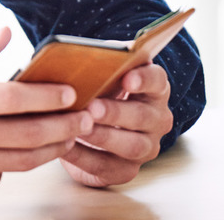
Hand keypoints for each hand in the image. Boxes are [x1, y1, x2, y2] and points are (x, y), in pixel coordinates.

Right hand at [0, 27, 93, 203]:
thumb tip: (6, 33)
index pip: (15, 100)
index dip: (47, 97)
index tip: (71, 94)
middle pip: (27, 135)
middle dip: (63, 127)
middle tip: (86, 119)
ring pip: (20, 162)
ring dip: (51, 150)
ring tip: (68, 137)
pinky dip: (14, 165)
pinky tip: (25, 152)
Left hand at [59, 63, 174, 187]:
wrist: (97, 123)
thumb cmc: (100, 89)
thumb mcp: (103, 72)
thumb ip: (101, 62)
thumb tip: (83, 54)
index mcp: (154, 88)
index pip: (157, 80)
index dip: (144, 79)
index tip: (127, 77)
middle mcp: (157, 119)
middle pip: (143, 116)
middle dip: (117, 112)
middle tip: (92, 106)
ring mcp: (146, 147)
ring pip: (132, 145)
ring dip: (104, 137)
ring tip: (80, 128)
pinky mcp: (127, 170)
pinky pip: (108, 166)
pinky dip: (85, 157)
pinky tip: (66, 147)